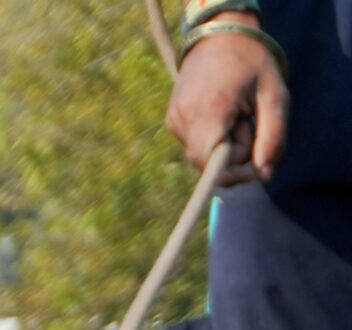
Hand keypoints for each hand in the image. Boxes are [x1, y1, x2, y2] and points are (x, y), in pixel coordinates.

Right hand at [166, 27, 288, 183]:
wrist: (220, 36)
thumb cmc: (253, 65)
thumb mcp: (275, 96)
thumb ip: (272, 137)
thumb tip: (263, 176)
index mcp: (212, 109)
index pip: (207, 162)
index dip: (229, 175)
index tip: (252, 171)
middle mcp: (185, 116)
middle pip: (207, 160)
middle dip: (234, 153)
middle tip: (248, 122)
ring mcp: (174, 118)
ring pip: (201, 153)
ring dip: (224, 144)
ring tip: (234, 114)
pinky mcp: (172, 119)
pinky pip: (195, 143)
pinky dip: (212, 136)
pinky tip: (221, 113)